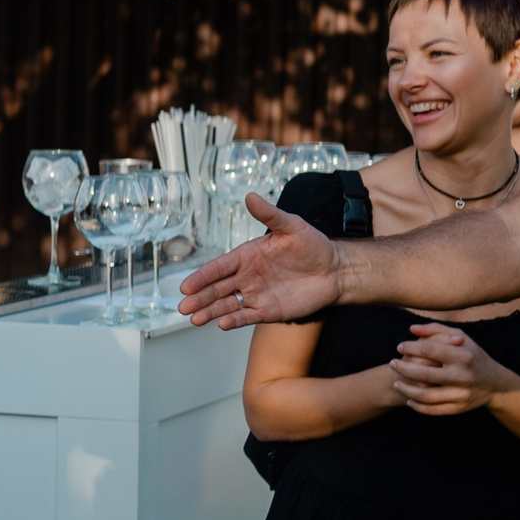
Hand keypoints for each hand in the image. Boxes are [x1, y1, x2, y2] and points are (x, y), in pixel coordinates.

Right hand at [178, 193, 341, 327]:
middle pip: (217, 289)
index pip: (218, 268)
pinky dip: (234, 320)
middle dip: (200, 298)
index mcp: (246, 256)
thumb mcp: (292, 226)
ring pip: (226, 305)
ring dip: (210, 312)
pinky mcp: (268, 310)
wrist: (336, 270)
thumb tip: (250, 196)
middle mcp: (246, 277)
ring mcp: (256, 295)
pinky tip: (222, 324)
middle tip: (184, 307)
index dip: (202, 277)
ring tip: (194, 319)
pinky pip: (247, 316)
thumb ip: (270, 214)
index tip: (186, 286)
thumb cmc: (313, 245)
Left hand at [393, 323, 519, 414]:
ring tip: (396, 383)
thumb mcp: (460, 338)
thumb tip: (412, 329)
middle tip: (392, 364)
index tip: (399, 347)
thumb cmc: (472, 356)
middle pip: (424, 374)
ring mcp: (461, 394)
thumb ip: (436, 330)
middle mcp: (463, 376)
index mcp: (463, 355)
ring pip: (426, 396)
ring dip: (406, 390)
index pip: (429, 349)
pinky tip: (409, 400)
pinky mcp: (459, 408)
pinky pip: (433, 410)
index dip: (410, 347)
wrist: (495, 384)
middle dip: (403, 369)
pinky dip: (417, 406)